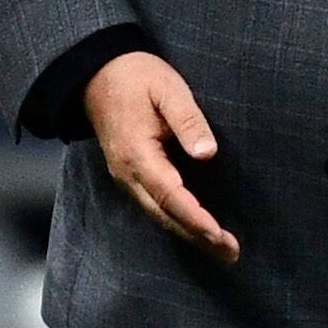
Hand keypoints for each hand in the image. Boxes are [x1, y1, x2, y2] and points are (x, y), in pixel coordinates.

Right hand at [84, 50, 239, 262]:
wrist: (96, 74)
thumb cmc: (136, 77)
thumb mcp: (167, 88)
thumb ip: (188, 119)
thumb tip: (207, 153)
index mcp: (136, 154)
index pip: (170, 195)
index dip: (195, 218)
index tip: (218, 235)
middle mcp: (127, 173)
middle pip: (164, 214)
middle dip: (197, 236)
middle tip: (231, 254)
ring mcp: (125, 177)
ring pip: (158, 214)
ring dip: (189, 233)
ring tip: (221, 249)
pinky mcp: (130, 175)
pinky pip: (154, 205)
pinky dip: (177, 220)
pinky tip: (197, 229)